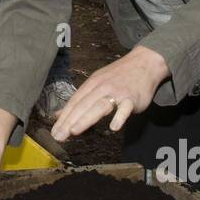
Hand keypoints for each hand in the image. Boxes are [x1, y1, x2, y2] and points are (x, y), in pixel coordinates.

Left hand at [50, 46, 169, 141]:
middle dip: (69, 121)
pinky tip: (114, 128)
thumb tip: (59, 114)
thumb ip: (79, 100)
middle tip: (58, 136)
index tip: (54, 132)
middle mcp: (102, 87)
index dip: (64, 117)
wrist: (144, 63)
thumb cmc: (118, 76)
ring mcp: (117, 92)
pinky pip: (125, 108)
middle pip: (83, 105)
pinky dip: (120, 117)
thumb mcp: (96, 83)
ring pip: (99, 106)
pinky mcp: (132, 98)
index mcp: (92, 84)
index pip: (74, 102)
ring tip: (74, 131)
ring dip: (86, 118)